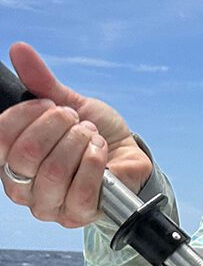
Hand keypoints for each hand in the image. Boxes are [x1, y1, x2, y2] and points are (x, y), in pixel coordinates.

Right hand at [1, 42, 151, 227]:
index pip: (0, 138)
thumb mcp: (68, 103)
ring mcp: (50, 205)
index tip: (51, 105)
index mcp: (10, 159)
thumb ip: (41, 82)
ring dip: (80, 144)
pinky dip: (95, 162)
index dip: (27, 115)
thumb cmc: (93, 133)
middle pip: (27, 154)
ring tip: (91, 136)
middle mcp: (23, 186)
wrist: (126, 154)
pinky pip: (82, 190)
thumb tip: (20, 50)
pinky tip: (101, 152)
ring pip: (54, 171)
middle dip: (59, 128)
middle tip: (77, 121)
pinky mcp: (78, 215)